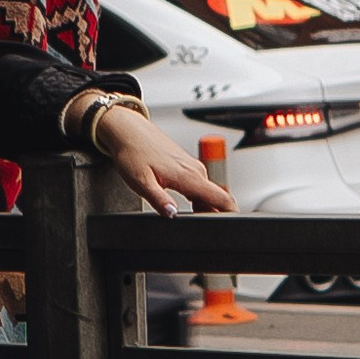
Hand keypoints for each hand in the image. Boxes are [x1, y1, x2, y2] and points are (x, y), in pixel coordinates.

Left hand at [71, 100, 235, 217]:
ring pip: (206, 193)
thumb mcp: (142, 182)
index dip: (231, 214)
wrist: (128, 131)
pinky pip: (199, 185)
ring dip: (202, 206)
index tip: (232, 226)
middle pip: (215, 199)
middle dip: (212, 215)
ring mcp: (192, 166)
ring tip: (184, 214)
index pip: (221, 198)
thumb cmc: (133, 153)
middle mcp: (195, 170)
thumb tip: (173, 215)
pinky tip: (179, 200)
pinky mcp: (186, 165)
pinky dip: (195, 197)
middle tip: (195, 227)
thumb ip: (159, 201)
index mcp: (189, 176)